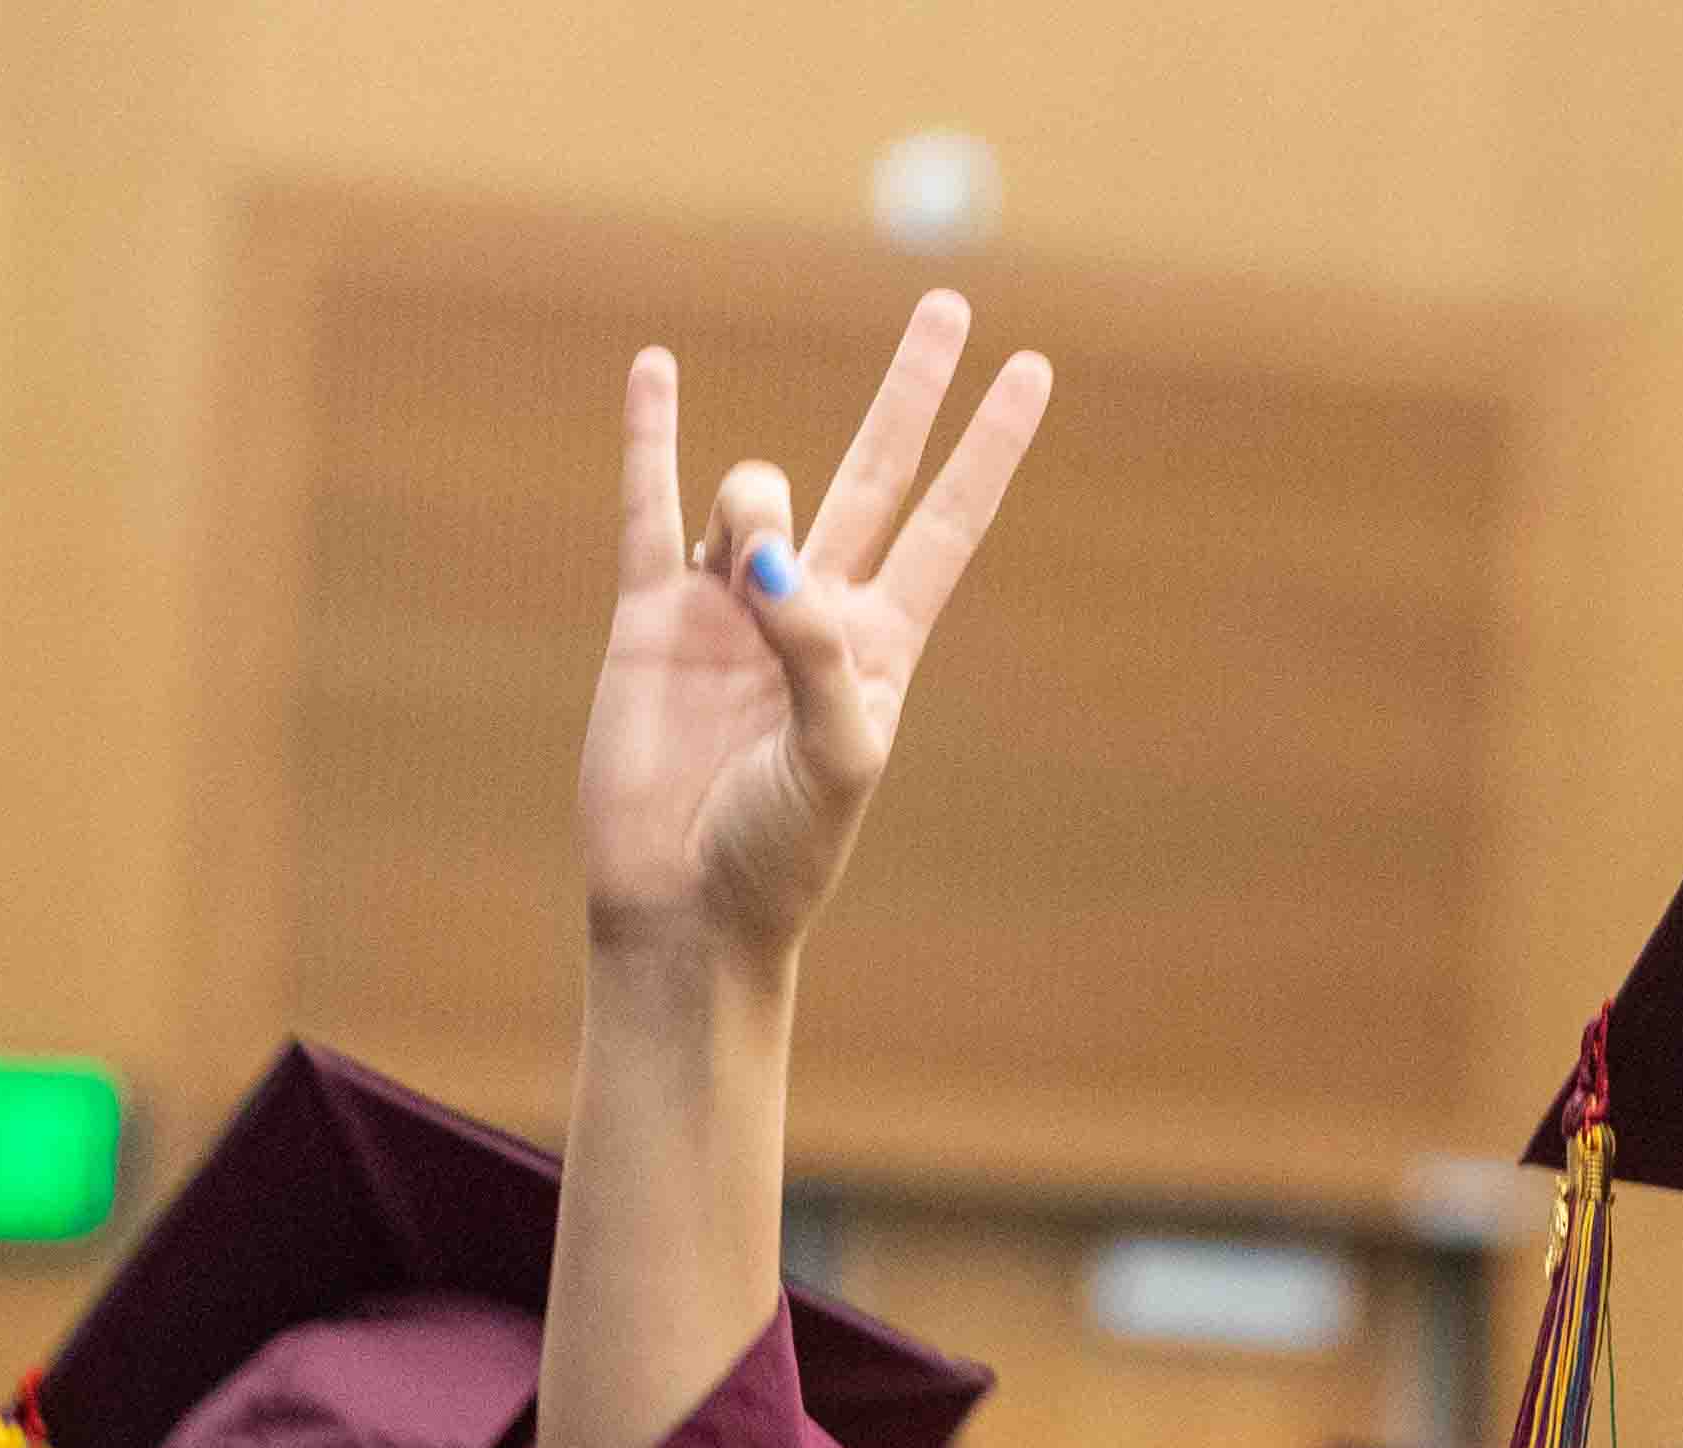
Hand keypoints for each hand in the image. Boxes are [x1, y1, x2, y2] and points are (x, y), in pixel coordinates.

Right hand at [576, 293, 1052, 972]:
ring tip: (747, 576)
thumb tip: (767, 558)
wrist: (683, 908)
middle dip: (912, 391)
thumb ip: (815, 652)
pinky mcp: (654, 616)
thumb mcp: (834, 759)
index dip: (989, 449)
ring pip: (756, 498)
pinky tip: (658, 370)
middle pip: (876, 472)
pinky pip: (652, 507)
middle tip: (949, 304)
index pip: (947, 523)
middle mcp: (814, 611)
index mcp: (880, 646)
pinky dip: (654, 436)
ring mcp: (732, 607)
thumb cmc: (779, 854)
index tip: (1030, 372)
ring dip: (755, 504)